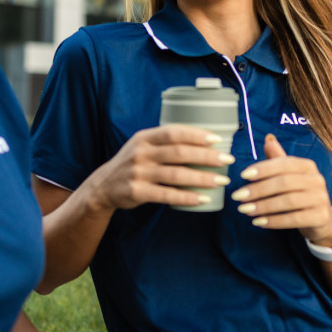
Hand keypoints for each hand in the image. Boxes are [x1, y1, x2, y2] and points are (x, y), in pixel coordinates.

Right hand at [92, 125, 232, 211]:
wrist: (104, 186)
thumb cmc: (133, 163)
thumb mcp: (142, 146)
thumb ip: (165, 142)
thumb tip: (204, 140)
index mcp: (144, 137)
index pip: (173, 132)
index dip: (196, 134)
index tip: (217, 139)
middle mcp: (141, 153)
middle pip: (179, 153)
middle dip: (206, 156)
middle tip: (227, 160)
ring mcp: (138, 173)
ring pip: (176, 175)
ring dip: (202, 178)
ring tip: (222, 181)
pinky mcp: (137, 191)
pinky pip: (167, 195)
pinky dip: (187, 197)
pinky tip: (203, 198)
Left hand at [231, 134, 331, 244]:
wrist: (321, 219)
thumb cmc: (300, 194)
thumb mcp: (290, 175)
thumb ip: (278, 159)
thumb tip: (268, 138)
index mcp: (307, 166)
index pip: (283, 164)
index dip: (263, 169)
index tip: (243, 175)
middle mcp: (316, 180)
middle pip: (284, 183)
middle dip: (258, 189)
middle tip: (238, 196)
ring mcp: (320, 199)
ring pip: (288, 201)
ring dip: (263, 206)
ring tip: (245, 210)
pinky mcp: (320, 217)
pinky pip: (294, 219)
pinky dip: (274, 221)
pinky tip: (259, 222)